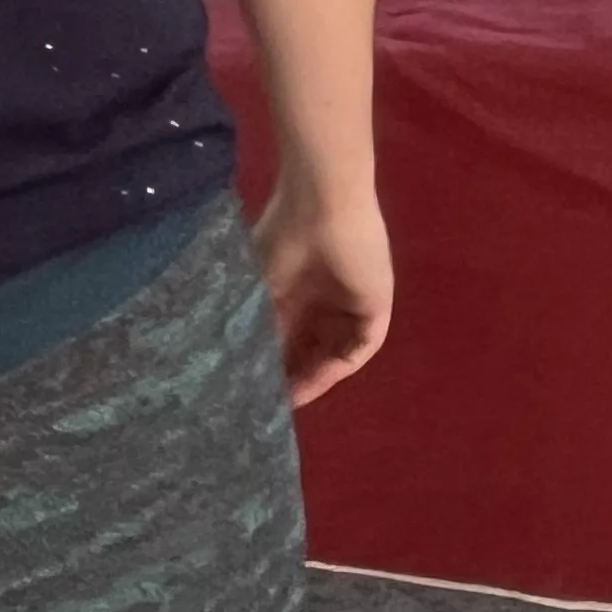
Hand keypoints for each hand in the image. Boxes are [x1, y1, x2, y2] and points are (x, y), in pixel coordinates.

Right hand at [250, 174, 391, 407]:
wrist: (319, 203)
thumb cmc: (282, 237)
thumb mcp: (258, 289)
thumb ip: (257, 327)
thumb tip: (235, 369)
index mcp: (300, 291)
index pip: (288, 339)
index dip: (270, 367)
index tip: (247, 393)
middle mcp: (327, 301)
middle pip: (312, 351)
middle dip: (290, 380)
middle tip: (264, 408)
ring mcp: (353, 304)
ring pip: (333, 354)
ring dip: (312, 380)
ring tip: (284, 402)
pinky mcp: (376, 307)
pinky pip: (359, 349)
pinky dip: (335, 369)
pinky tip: (310, 384)